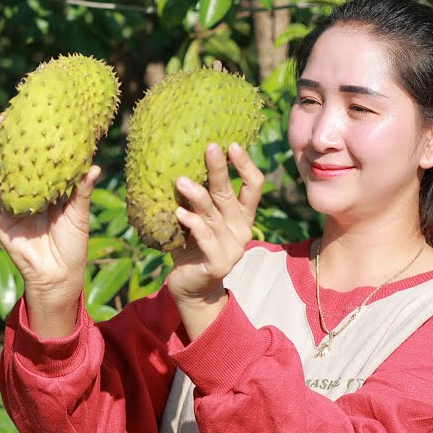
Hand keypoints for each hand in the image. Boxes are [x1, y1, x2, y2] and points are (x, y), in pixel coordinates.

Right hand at [0, 116, 99, 334]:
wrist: (61, 275)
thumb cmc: (73, 243)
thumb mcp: (79, 213)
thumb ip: (82, 190)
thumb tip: (94, 165)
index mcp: (40, 184)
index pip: (28, 153)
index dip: (24, 134)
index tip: (26, 113)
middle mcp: (20, 191)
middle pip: (4, 159)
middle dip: (0, 139)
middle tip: (4, 123)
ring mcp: (6, 206)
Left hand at [165, 142, 263, 316]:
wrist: (191, 288)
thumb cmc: (192, 248)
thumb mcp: (198, 220)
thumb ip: (198, 200)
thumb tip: (180, 164)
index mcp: (241, 216)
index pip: (253, 186)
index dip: (245, 165)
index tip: (231, 144)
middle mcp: (241, 229)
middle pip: (230, 194)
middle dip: (220, 169)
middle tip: (209, 148)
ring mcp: (232, 248)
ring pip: (213, 215)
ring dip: (197, 196)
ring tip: (180, 181)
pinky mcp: (219, 263)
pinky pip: (205, 238)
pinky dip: (192, 223)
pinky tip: (179, 212)